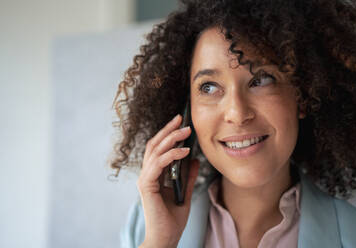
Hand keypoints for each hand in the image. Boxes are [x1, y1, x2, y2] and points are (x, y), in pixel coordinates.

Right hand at [136, 114, 199, 247]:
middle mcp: (147, 175)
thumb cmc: (172, 220)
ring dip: (171, 138)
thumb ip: (188, 177)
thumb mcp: (184, 193)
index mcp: (154, 176)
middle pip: (155, 145)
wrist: (165, 238)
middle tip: (181, 118)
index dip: (168, 134)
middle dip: (168, 130)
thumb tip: (196, 160)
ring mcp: (145, 179)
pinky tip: (184, 151)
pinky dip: (171, 155)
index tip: (180, 123)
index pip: (159, 149)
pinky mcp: (146, 185)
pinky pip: (158, 164)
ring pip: (155, 151)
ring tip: (186, 131)